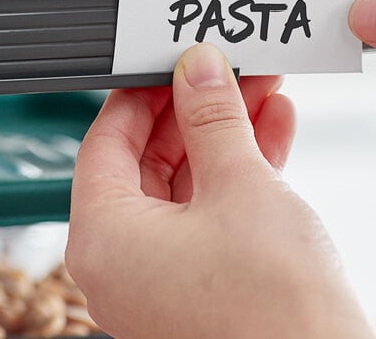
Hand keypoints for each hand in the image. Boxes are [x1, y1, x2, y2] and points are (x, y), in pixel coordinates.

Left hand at [66, 43, 373, 338]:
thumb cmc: (271, 317)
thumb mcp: (239, 187)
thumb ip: (212, 118)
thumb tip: (198, 71)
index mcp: (104, 237)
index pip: (108, 139)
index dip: (143, 93)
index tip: (171, 63)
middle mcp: (123, 260)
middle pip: (150, 158)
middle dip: (195, 110)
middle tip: (225, 72)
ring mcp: (162, 274)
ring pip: (187, 181)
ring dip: (224, 134)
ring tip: (258, 90)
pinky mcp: (202, 282)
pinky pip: (211, 210)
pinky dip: (238, 170)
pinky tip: (270, 130)